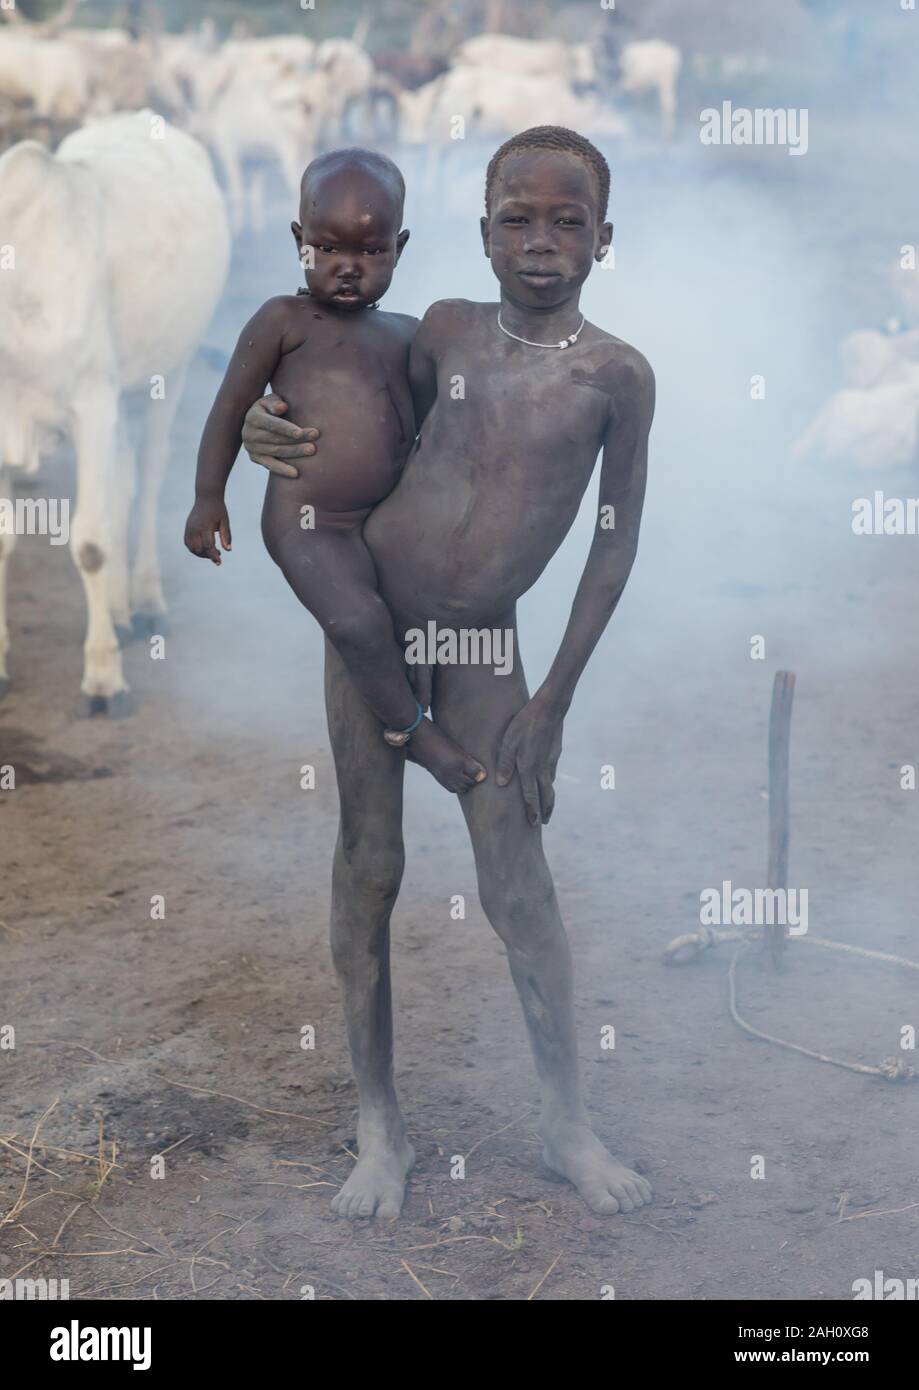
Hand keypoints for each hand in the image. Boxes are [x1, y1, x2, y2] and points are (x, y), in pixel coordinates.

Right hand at [184, 496, 231, 564]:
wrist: (207, 496)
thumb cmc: (218, 509)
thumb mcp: (225, 522)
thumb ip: (226, 536)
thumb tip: (228, 550)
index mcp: (205, 526)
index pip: (208, 546)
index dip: (213, 556)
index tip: (219, 562)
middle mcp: (195, 528)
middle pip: (199, 549)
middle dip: (208, 555)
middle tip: (218, 554)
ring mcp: (189, 528)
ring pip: (191, 548)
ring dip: (200, 553)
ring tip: (211, 552)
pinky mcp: (187, 527)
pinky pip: (187, 543)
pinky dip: (194, 549)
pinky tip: (203, 548)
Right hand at [241, 393, 319, 477]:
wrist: (256, 421)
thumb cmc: (270, 408)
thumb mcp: (270, 401)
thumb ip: (275, 402)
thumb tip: (282, 407)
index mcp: (253, 417)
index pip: (272, 425)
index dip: (286, 429)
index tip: (300, 433)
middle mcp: (249, 433)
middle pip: (277, 439)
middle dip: (296, 441)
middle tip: (314, 443)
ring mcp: (252, 447)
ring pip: (276, 452)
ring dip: (295, 452)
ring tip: (311, 450)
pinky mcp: (255, 458)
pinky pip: (270, 465)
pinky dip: (283, 470)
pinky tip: (296, 474)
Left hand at [495, 693, 563, 825]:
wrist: (550, 709)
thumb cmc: (524, 724)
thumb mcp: (508, 742)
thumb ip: (504, 763)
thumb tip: (499, 784)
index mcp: (529, 768)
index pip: (531, 796)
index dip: (532, 811)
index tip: (534, 824)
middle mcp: (542, 768)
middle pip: (547, 795)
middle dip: (545, 811)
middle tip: (543, 822)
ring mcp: (551, 761)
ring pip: (550, 784)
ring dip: (548, 797)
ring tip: (545, 806)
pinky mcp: (555, 753)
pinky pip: (551, 772)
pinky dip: (549, 782)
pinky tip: (545, 781)